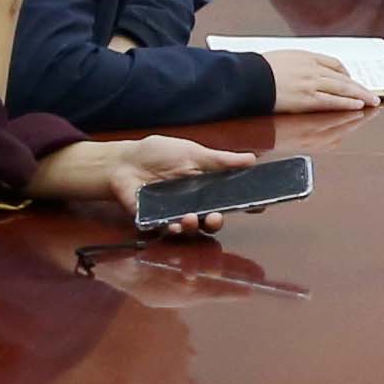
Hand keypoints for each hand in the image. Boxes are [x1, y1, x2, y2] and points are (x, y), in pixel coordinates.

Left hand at [46, 134, 235, 219]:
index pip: (228, 199)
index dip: (244, 204)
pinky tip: (173, 225)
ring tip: (191, 218)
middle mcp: (192, 204)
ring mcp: (174, 214)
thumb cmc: (158, 155)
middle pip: (211, 220)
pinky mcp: (154, 221)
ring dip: (194, 227)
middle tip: (216, 218)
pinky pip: (165, 231)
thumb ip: (220, 161)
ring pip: (190, 229)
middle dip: (217, 222)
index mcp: (205, 188)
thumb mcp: (193, 153)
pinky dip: (171, 230)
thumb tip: (251, 160)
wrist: (124, 161)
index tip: (259, 206)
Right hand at [259, 48, 383, 114]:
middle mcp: (312, 67)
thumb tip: (300, 71)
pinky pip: (332, 101)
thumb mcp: (281, 58)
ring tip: (371, 101)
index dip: (346, 74)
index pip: (334, 63)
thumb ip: (295, 64)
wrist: (247, 77)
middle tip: (372, 94)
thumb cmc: (257, 69)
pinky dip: (347, 104)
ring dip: (360, 95)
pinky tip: (357, 106)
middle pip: (343, 77)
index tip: (351, 80)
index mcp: (305, 56)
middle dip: (359, 86)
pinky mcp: (307, 98)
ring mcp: (311, 83)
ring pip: (342, 88)